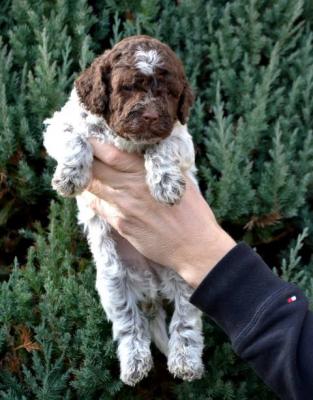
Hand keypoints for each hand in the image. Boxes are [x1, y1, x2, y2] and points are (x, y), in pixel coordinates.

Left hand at [85, 139, 235, 287]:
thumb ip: (160, 167)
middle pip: (96, 169)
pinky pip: (97, 207)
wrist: (194, 247)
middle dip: (84, 159)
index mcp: (146, 173)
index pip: (111, 154)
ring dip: (83, 177)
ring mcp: (123, 208)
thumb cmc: (193, 212)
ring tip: (78, 169)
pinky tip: (86, 191)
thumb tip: (144, 154)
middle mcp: (131, 188)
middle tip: (76, 151)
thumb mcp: (181, 180)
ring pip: (93, 188)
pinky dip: (89, 197)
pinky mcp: (121, 225)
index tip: (86, 137)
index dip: (94, 144)